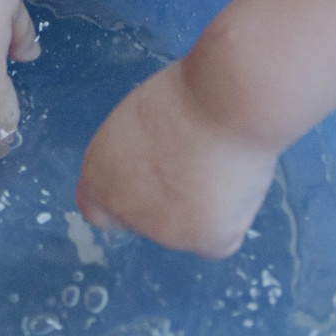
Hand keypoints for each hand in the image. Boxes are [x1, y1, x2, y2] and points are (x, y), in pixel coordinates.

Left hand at [76, 59, 280, 259]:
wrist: (226, 101)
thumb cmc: (190, 94)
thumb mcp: (139, 122)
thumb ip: (136, 156)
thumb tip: (155, 170)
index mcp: (98, 173)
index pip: (99, 209)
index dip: (130, 197)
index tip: (153, 181)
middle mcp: (122, 208)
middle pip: (149, 221)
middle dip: (170, 205)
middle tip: (197, 167)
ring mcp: (162, 231)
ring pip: (189, 230)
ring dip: (204, 207)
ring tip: (220, 162)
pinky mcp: (202, 241)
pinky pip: (220, 239)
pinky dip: (231, 217)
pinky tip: (236, 182)